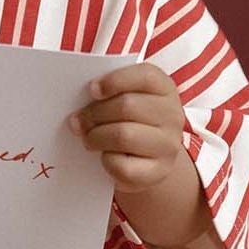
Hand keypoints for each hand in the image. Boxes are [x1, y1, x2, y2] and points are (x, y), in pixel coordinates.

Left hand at [66, 62, 185, 192]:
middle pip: (127, 106)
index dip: (115, 80)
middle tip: (76, 121)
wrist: (147, 160)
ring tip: (87, 139)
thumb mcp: (124, 100)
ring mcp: (167, 145)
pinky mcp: (157, 172)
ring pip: (123, 135)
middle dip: (94, 113)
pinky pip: (122, 165)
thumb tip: (78, 101)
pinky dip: (106, 161)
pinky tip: (104, 157)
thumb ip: (108, 93)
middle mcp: (172, 115)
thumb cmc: (129, 122)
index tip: (92, 90)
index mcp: (164, 89)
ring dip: (95, 137)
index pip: (146, 76)